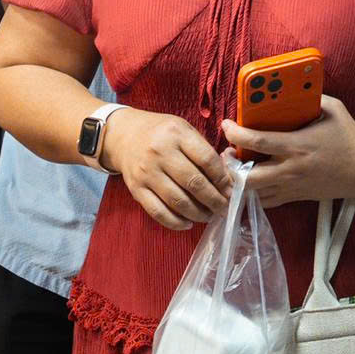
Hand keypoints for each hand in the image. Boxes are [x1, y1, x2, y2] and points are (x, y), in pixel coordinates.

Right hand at [101, 108, 228, 229]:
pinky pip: (158, 212)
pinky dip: (176, 222)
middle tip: (224, 208)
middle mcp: (160, 152)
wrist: (123, 136)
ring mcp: (146, 172)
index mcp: (176, 134)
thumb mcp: (183, 130)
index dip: (223, 179)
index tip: (231, 190)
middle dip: (215, 200)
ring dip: (199, 213)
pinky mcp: (136, 189)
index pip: (207, 160)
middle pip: (194, 183)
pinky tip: (188, 223)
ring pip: (178, 201)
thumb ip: (203, 150)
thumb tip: (225, 181)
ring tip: (209, 216)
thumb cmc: (160, 134)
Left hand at [225, 97, 354, 209]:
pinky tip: (248, 181)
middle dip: (229, 166)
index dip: (236, 134)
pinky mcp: (295, 198)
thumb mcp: (332, 110)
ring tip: (233, 167)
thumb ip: (308, 99)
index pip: (258, 141)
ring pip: (252, 194)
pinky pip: (265, 203)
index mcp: (297, 146)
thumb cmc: (349, 137)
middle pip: (247, 178)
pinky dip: (252, 194)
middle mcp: (291, 170)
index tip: (227, 124)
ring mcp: (292, 187)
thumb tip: (286, 89)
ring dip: (238, 181)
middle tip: (227, 152)